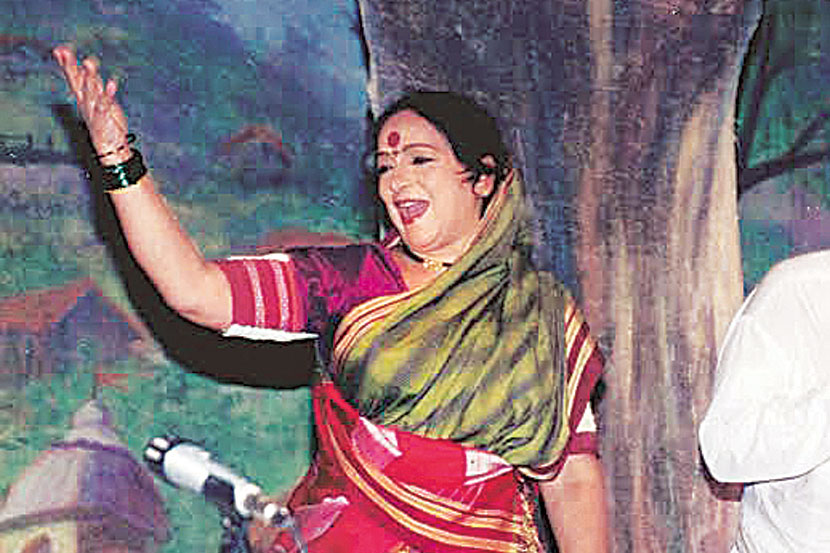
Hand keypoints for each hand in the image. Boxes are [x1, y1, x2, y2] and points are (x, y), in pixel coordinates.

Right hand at [53, 44, 130, 163]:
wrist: (109, 145)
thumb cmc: (103, 120)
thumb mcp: (96, 99)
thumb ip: (91, 82)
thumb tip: (83, 66)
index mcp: (83, 96)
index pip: (73, 77)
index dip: (67, 63)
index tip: (60, 49)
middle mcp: (86, 101)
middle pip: (79, 80)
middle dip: (72, 66)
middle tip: (66, 51)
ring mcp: (95, 108)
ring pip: (91, 89)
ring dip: (90, 75)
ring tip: (89, 62)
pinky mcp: (105, 116)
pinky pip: (106, 103)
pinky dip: (108, 94)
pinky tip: (111, 84)